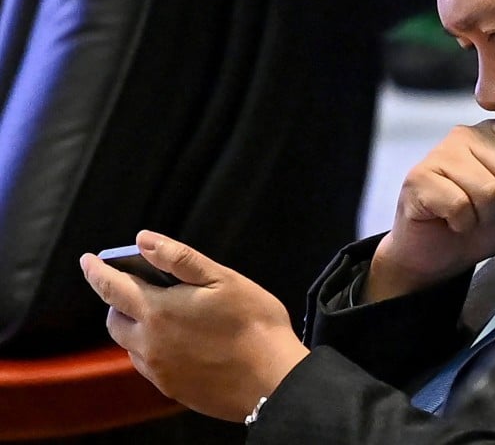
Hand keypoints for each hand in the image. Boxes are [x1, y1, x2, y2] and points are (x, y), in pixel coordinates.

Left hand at [80, 231, 309, 421]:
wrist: (273, 379)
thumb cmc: (255, 324)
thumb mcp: (222, 279)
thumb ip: (179, 258)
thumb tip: (144, 240)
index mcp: (158, 311)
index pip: (112, 287)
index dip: (96, 271)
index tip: (88, 261)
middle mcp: (149, 344)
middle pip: (115, 320)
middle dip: (119, 301)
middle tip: (140, 288)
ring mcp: (159, 370)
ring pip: (131, 345)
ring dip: (138, 327)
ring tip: (168, 316)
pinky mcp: (172, 389)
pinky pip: (150, 365)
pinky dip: (155, 348)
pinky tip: (183, 343)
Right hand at [365, 119, 494, 301]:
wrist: (439, 253)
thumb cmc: (481, 221)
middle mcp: (467, 134)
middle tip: (490, 213)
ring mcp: (439, 153)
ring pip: (487, 190)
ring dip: (484, 217)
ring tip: (470, 216)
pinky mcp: (418, 178)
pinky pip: (459, 206)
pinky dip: (461, 224)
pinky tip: (451, 221)